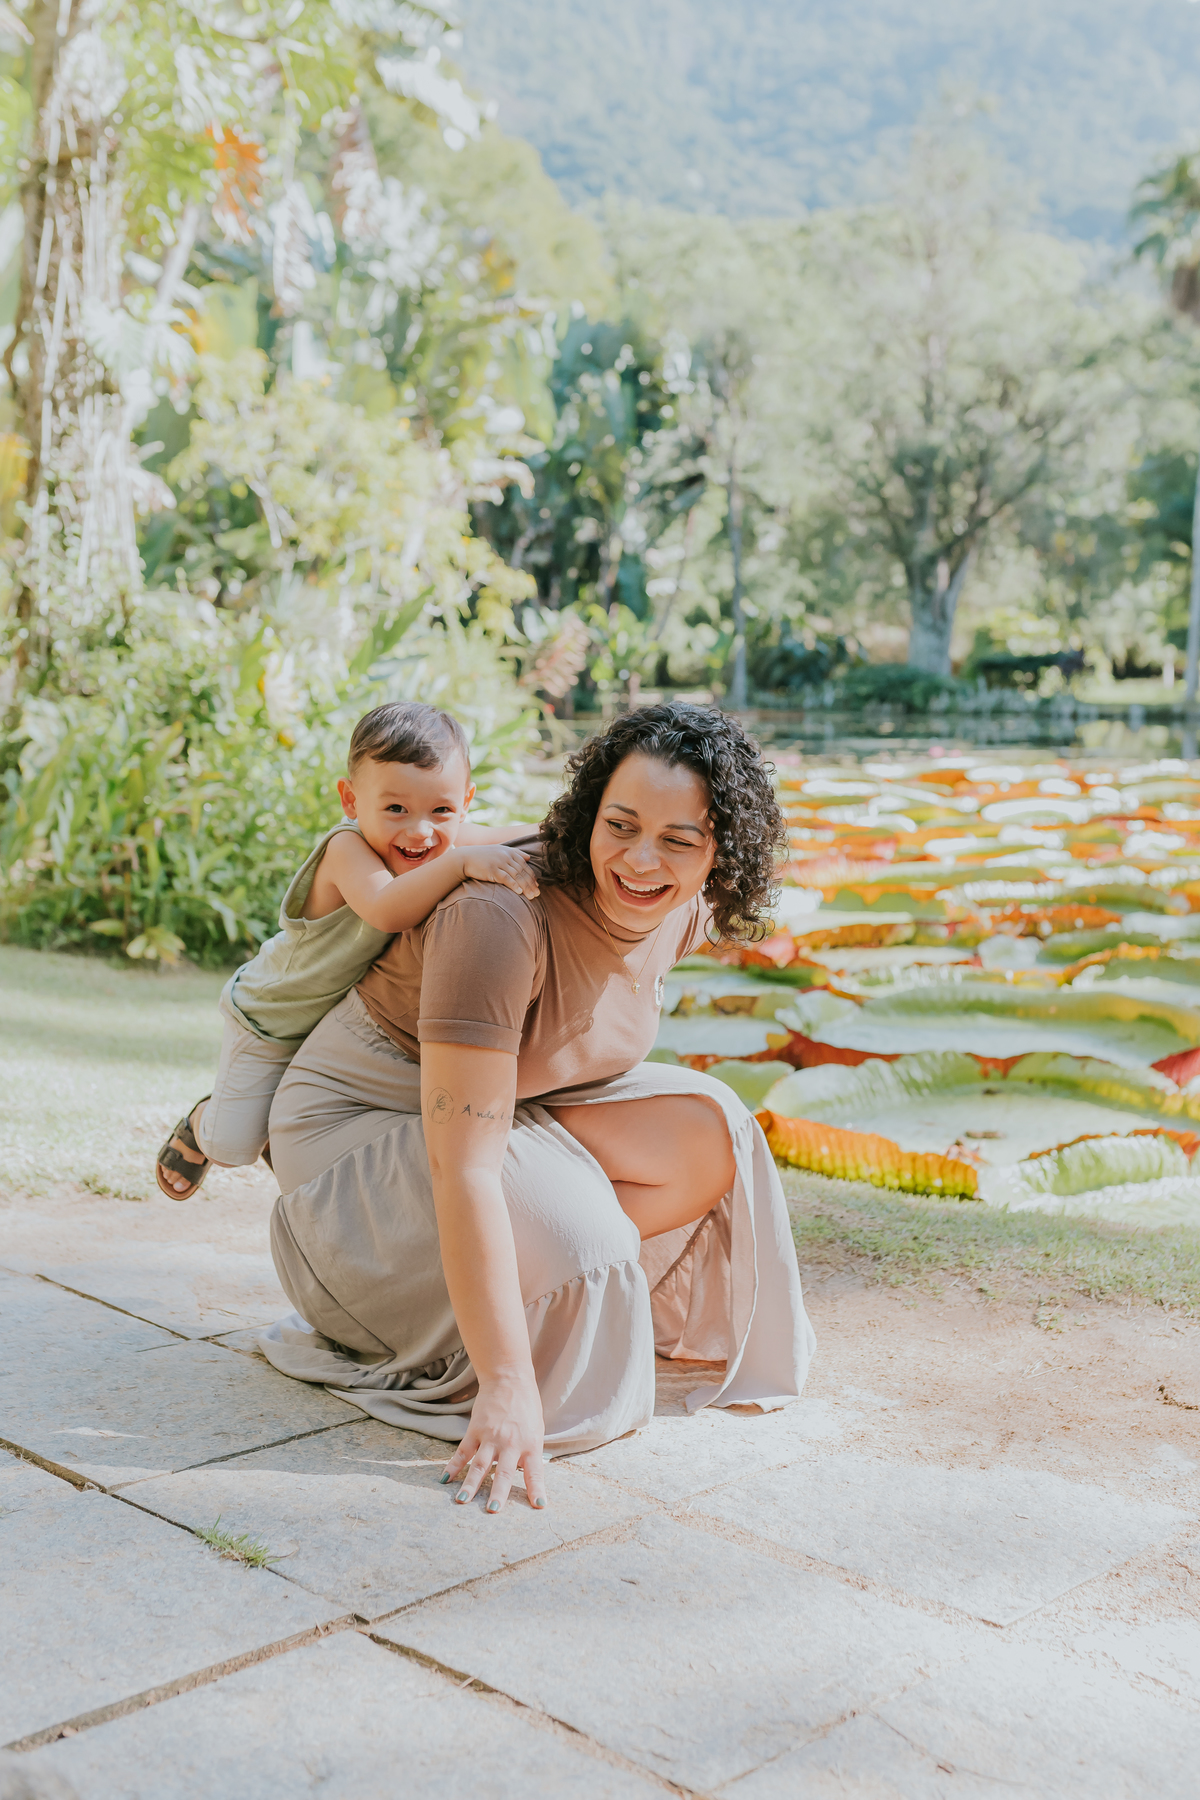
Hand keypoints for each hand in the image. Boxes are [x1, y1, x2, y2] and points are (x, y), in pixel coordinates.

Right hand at [441, 1373, 546, 1512]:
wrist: (509, 1379)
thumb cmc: (526, 1406)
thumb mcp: (536, 1430)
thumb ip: (530, 1453)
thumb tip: (526, 1475)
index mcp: (530, 1444)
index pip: (535, 1472)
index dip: (537, 1489)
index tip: (539, 1506)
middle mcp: (510, 1443)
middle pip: (503, 1473)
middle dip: (498, 1493)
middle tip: (492, 1510)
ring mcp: (491, 1436)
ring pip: (479, 1465)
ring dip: (470, 1485)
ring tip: (462, 1501)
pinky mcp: (475, 1430)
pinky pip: (463, 1452)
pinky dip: (453, 1466)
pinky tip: (445, 1479)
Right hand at [459, 844, 539, 898]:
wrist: (465, 858)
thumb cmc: (482, 856)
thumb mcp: (499, 851)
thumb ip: (514, 853)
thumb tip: (528, 857)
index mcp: (509, 851)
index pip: (525, 865)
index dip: (532, 876)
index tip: (537, 885)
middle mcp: (506, 856)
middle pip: (523, 871)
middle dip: (531, 883)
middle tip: (537, 893)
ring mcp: (499, 863)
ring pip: (517, 876)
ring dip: (526, 887)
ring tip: (531, 896)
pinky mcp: (492, 870)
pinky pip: (506, 878)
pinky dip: (514, 885)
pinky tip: (519, 892)